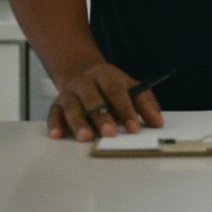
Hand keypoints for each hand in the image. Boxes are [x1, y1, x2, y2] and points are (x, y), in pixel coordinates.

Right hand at [48, 61, 163, 141]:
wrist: (83, 74)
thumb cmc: (111, 86)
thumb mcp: (130, 87)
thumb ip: (145, 103)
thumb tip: (158, 122)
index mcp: (106, 75)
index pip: (116, 91)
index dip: (126, 109)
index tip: (133, 128)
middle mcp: (85, 82)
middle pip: (93, 99)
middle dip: (102, 117)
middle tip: (110, 133)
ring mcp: (69, 93)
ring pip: (73, 108)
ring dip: (79, 123)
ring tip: (86, 137)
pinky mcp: (56, 105)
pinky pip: (53, 115)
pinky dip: (54, 125)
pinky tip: (57, 136)